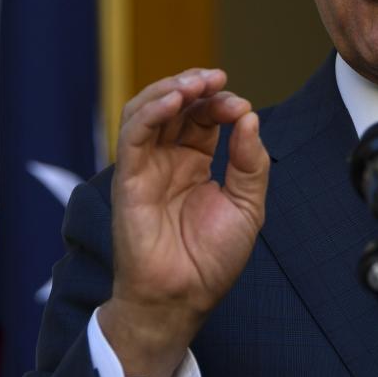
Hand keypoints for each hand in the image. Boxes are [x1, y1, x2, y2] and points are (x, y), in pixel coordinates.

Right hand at [99, 68, 269, 376]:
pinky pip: (132, 135)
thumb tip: (249, 118)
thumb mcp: (246, 206)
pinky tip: (174, 102)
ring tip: (195, 83)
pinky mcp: (128, 178)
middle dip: (195, 86)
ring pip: (147, 110)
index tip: (241, 107)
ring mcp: (145, 166)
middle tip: (216, 78)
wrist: (182, 298)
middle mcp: (166, 159)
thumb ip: (250, 162)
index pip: (202, 117)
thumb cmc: (211, 260)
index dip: (220, 103)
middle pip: (175, 106)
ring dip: (170, 89)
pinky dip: (151, 112)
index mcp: (193, 163)